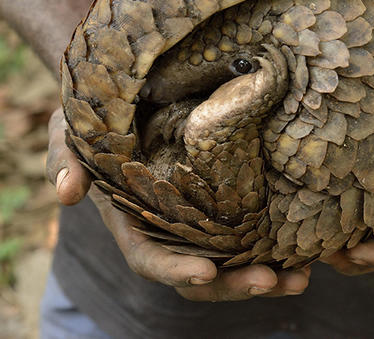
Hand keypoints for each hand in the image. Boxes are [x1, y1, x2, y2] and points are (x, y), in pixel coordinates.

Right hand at [46, 108, 309, 300]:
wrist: (129, 90)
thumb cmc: (95, 112)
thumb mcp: (69, 128)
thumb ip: (64, 159)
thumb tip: (66, 195)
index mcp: (132, 221)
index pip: (150, 259)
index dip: (176, 270)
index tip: (207, 271)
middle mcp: (168, 229)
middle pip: (201, 273)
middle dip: (234, 283)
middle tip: (272, 281)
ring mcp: (199, 219)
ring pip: (232, 261)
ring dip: (266, 275)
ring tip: (302, 278)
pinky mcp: (224, 202)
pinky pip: (251, 232)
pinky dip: (276, 244)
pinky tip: (309, 249)